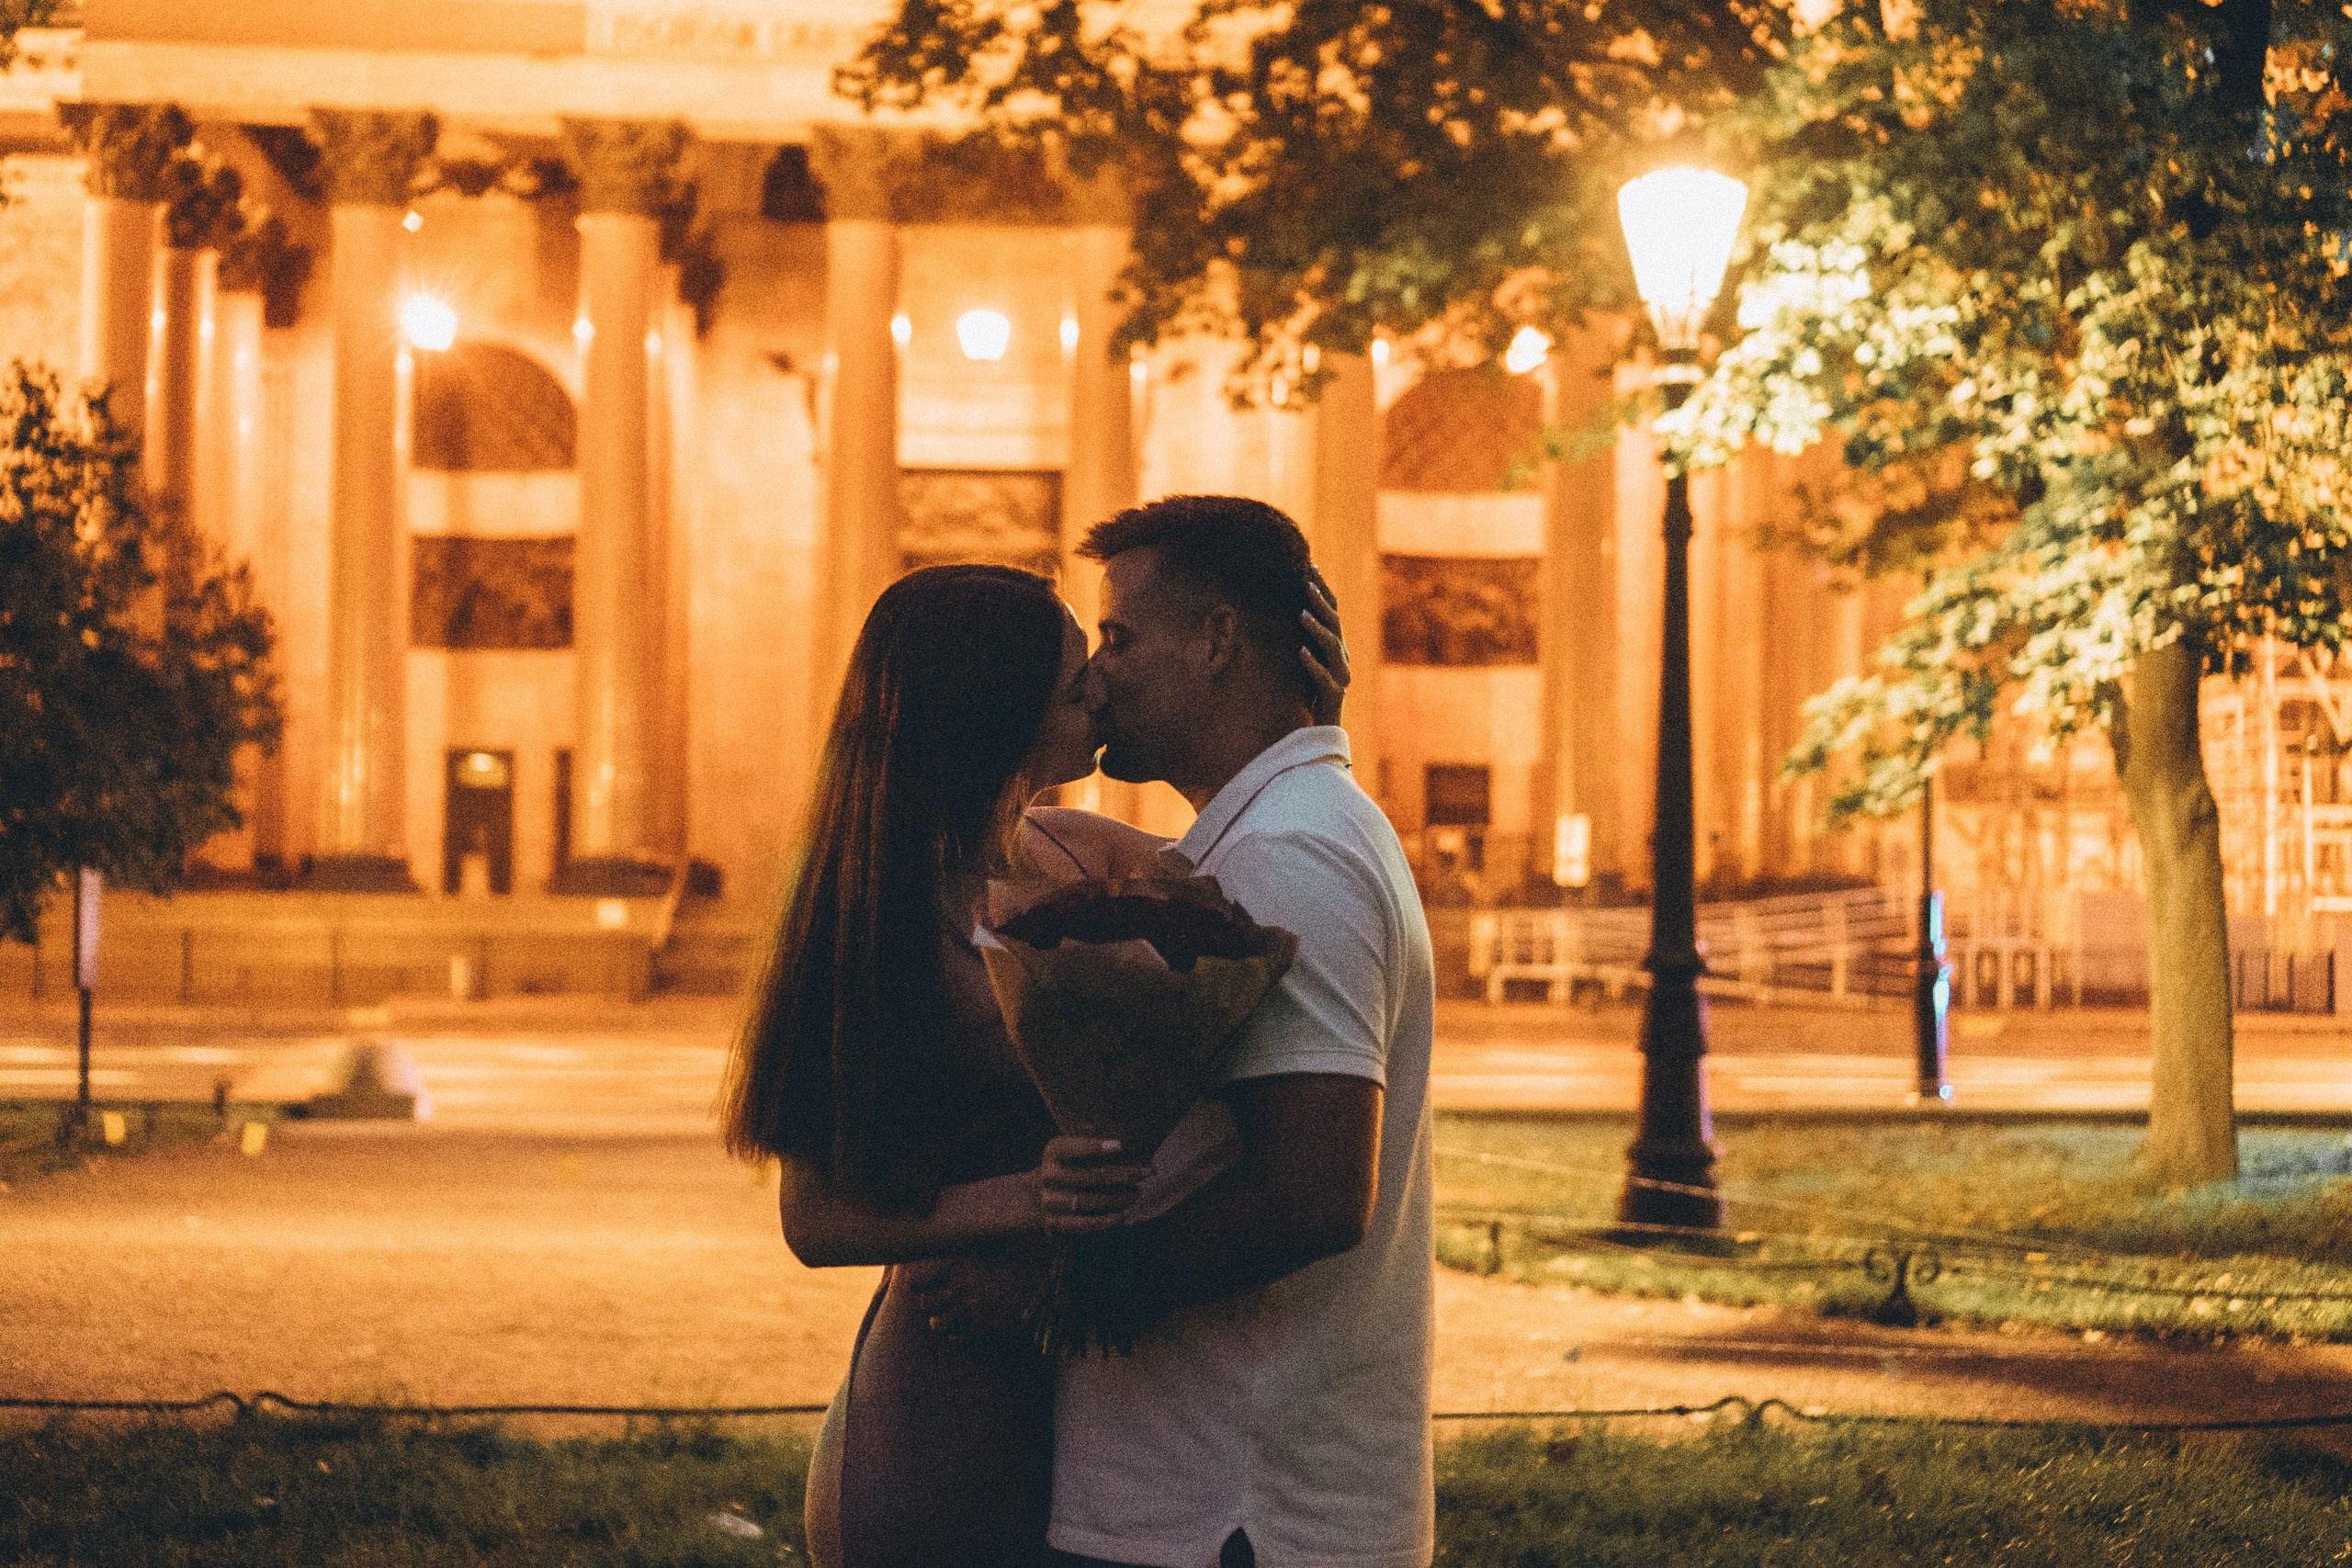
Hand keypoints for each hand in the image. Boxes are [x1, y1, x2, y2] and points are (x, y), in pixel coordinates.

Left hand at [905, 1254, 1043, 1343]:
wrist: (1034, 1286)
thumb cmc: (998, 1270)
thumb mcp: (971, 1257)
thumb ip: (943, 1265)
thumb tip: (910, 1275)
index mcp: (956, 1264)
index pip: (915, 1280)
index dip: (917, 1285)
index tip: (926, 1285)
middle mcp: (961, 1286)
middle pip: (925, 1304)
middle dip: (932, 1306)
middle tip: (945, 1302)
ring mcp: (971, 1308)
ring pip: (936, 1324)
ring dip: (943, 1322)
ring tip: (955, 1316)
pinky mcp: (981, 1327)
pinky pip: (955, 1338)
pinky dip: (958, 1335)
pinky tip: (969, 1324)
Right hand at [1034, 1134, 1146, 1235]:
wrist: (1039, 1195)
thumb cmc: (1072, 1167)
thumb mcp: (1077, 1152)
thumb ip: (1100, 1151)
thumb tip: (1142, 1152)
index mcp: (1054, 1151)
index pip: (1073, 1148)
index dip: (1094, 1147)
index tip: (1121, 1144)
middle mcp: (1048, 1175)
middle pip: (1088, 1176)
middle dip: (1123, 1174)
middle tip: (1148, 1172)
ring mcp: (1049, 1200)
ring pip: (1086, 1201)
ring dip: (1117, 1198)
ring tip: (1137, 1193)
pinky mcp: (1054, 1222)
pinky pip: (1082, 1224)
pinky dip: (1105, 1221)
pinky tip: (1124, 1215)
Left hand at [1299, 564, 1351, 725]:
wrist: (1322, 730)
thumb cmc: (1311, 694)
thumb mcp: (1306, 660)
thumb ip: (1305, 638)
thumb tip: (1286, 605)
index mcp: (1336, 646)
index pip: (1332, 611)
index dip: (1323, 590)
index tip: (1310, 567)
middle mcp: (1341, 658)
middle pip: (1335, 624)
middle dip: (1321, 601)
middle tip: (1306, 583)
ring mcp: (1340, 676)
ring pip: (1333, 647)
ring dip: (1317, 629)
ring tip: (1301, 614)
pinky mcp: (1334, 696)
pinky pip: (1324, 677)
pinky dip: (1313, 664)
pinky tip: (1300, 652)